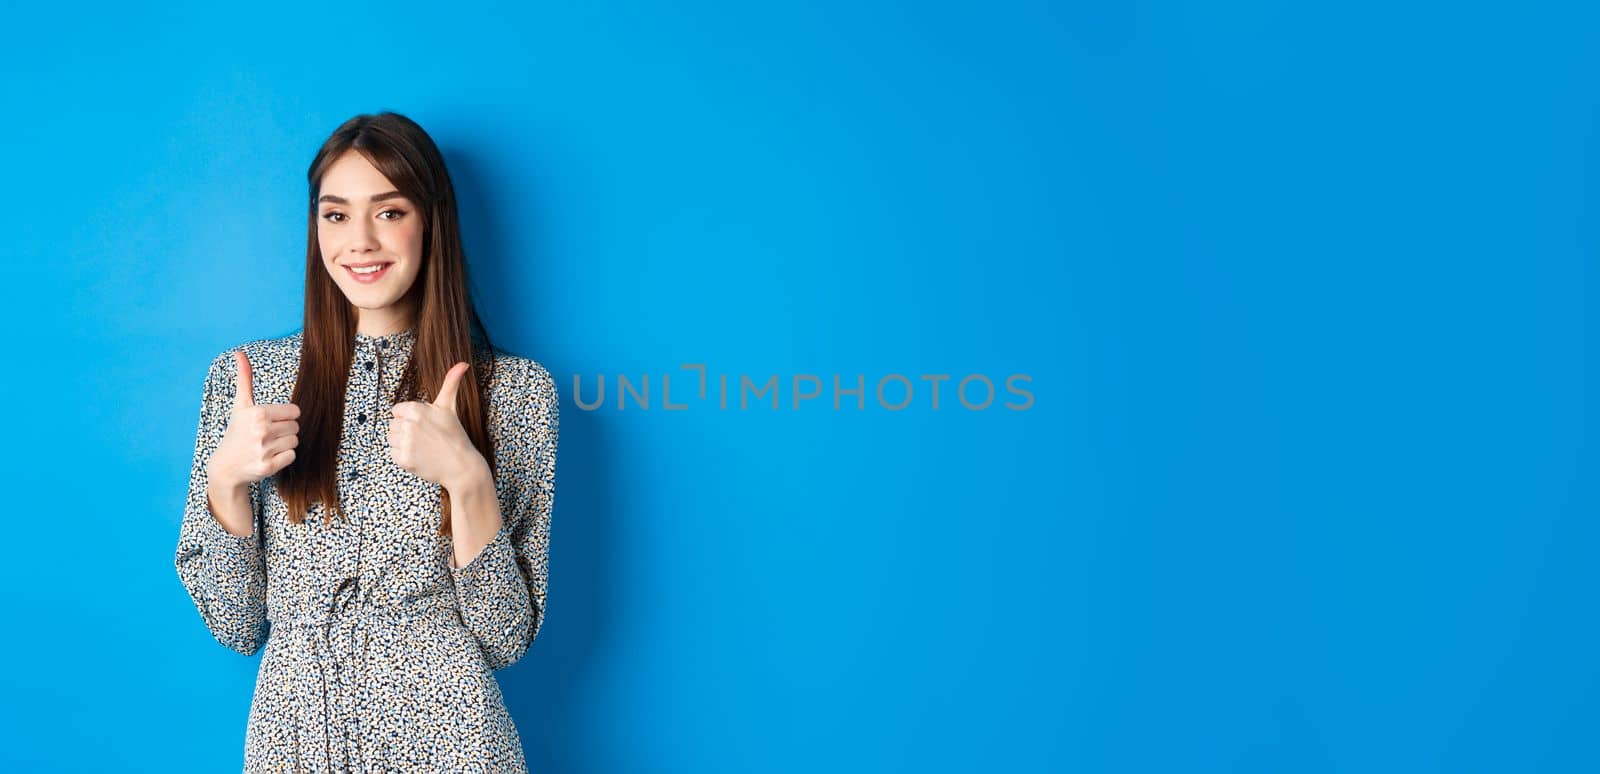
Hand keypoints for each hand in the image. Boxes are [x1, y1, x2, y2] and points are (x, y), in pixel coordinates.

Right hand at [207, 350, 300, 490]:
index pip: (294, 411)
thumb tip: (239, 352)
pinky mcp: (268, 466)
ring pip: (295, 441)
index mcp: (258, 412)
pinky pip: (292, 456)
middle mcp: (261, 430)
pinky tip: (268, 456)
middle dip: (284, 430)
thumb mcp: (240, 405)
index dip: (284, 416)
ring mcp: (264, 449)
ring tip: (266, 445)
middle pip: (296, 426)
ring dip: (284, 444)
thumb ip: (245, 379)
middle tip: (266, 435)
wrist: (226, 466)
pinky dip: (283, 458)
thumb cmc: (237, 432)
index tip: (270, 421)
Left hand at [389, 361, 484, 489]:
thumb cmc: (455, 435)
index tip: (424, 425)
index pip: (397, 411)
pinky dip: (404, 457)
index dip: (409, 418)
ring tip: (422, 447)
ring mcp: (406, 443)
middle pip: (393, 425)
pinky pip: (393, 454)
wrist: (461, 466)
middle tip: (426, 437)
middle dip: (406, 431)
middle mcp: (409, 425)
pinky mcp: (403, 460)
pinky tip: (419, 457)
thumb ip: (451, 383)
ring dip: (403, 444)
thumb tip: (464, 363)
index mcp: (416, 410)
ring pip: (391, 439)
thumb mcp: (449, 407)